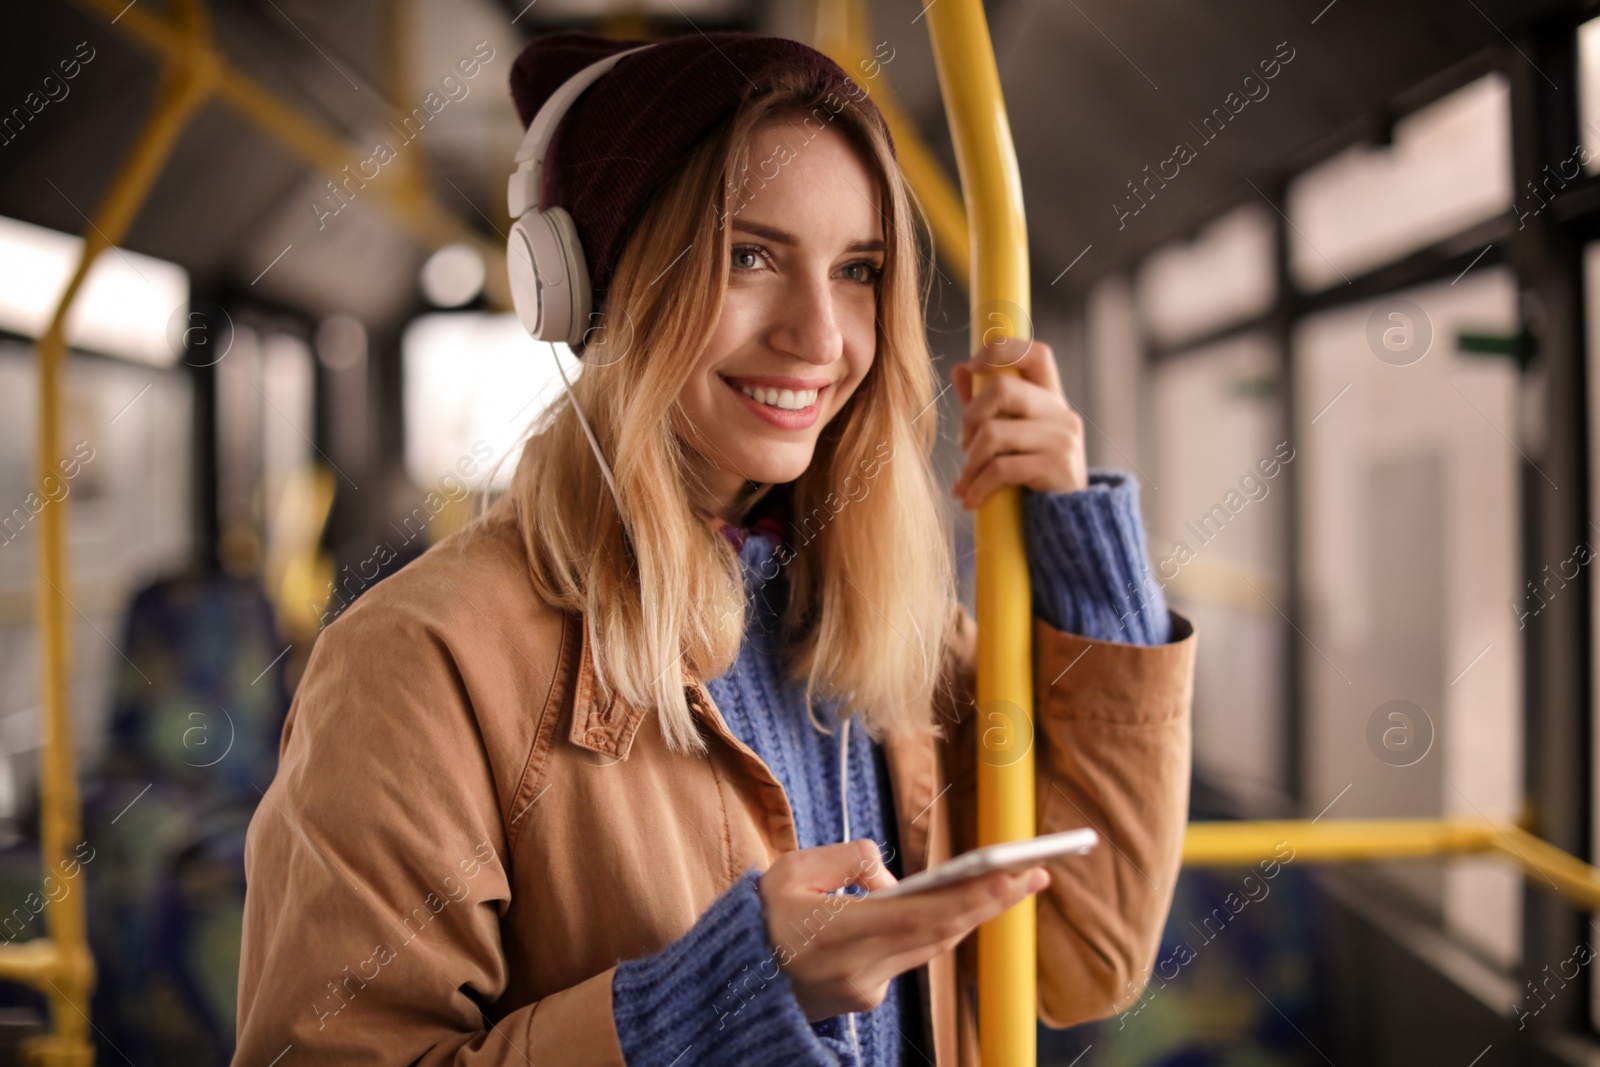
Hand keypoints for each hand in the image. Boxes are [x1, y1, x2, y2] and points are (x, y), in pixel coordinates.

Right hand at [758, 838, 1048, 1020]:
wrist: (732, 981)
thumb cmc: (758, 918)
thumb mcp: (791, 871)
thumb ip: (846, 859)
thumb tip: (889, 875)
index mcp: (841, 933)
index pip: (925, 914)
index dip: (974, 895)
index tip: (1013, 874)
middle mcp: (862, 969)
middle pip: (942, 933)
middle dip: (992, 901)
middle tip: (1036, 872)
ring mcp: (868, 988)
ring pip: (933, 946)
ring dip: (972, 913)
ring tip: (1010, 881)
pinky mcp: (868, 995)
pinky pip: (912, 955)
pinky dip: (936, 927)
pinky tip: (955, 902)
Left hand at [950, 338, 1086, 509]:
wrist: (1069, 519)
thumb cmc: (1033, 472)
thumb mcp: (1012, 433)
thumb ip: (986, 402)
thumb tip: (960, 368)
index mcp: (1050, 397)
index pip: (1035, 353)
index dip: (1002, 349)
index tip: (973, 365)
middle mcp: (1060, 412)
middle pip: (1004, 389)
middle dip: (970, 416)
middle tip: (964, 444)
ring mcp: (1062, 438)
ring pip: (994, 433)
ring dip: (969, 462)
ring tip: (964, 483)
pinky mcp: (1058, 466)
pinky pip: (1002, 468)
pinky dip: (978, 486)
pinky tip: (970, 499)